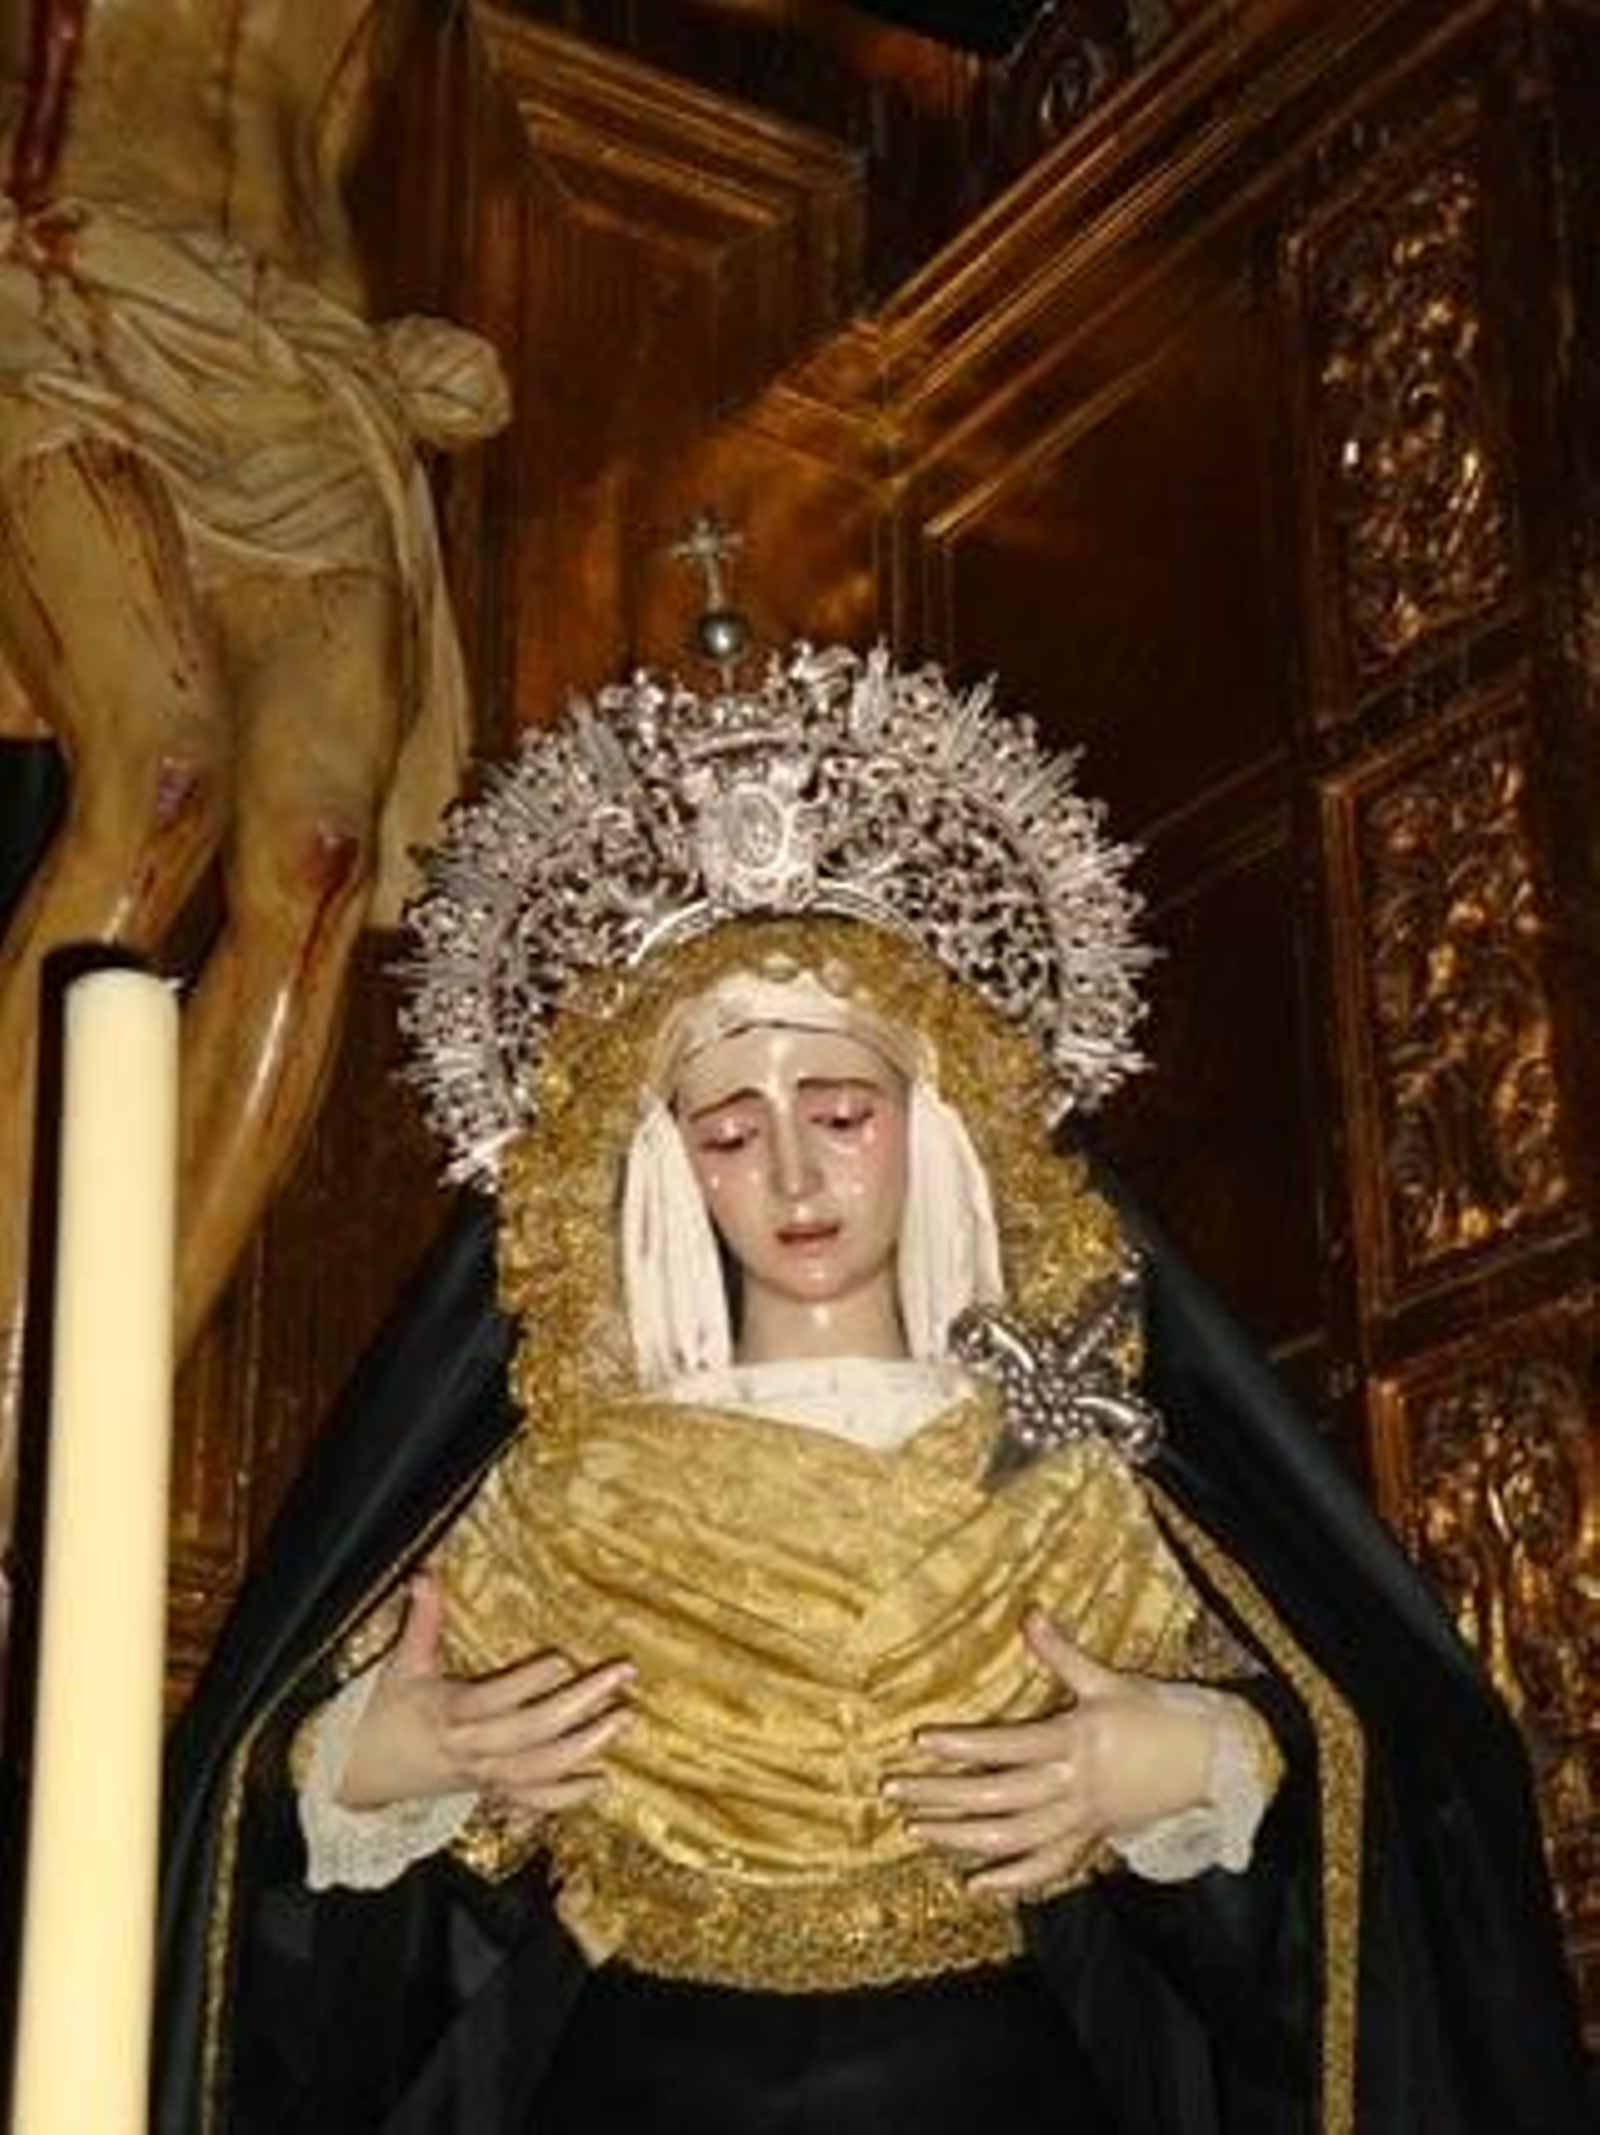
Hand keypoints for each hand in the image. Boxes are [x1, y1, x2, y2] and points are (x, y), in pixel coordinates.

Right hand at [337, 1573, 634, 1815]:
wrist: (359, 1777)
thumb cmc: (384, 1716)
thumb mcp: (401, 1666)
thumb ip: (422, 1622)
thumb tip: (425, 1575)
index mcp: (448, 1713)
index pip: (495, 1699)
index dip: (529, 1683)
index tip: (564, 1658)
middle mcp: (470, 1750)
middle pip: (530, 1732)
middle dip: (579, 1705)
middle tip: (620, 1676)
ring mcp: (482, 1777)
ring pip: (538, 1770)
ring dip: (583, 1747)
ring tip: (622, 1719)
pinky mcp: (489, 1795)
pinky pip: (532, 1803)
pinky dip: (566, 1796)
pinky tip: (601, 1780)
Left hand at [886, 1609, 1217, 1895]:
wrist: (1210, 1762)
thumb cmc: (1158, 1716)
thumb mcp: (1108, 1680)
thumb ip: (1062, 1653)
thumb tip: (1030, 1613)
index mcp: (1074, 1742)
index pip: (1006, 1747)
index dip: (963, 1746)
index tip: (920, 1741)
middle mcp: (1072, 1788)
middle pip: (996, 1798)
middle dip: (941, 1796)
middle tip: (893, 1789)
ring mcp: (1081, 1820)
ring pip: (1012, 1838)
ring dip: (961, 1837)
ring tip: (916, 1828)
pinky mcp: (1091, 1841)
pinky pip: (1047, 1869)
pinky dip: (1011, 1880)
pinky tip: (974, 1886)